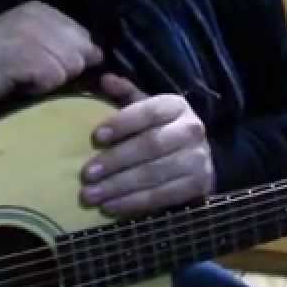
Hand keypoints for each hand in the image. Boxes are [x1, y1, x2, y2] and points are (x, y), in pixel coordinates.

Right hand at [0, 0, 102, 107]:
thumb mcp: (23, 41)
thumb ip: (55, 44)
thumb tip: (95, 58)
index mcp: (41, 9)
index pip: (85, 36)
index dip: (73, 59)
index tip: (48, 68)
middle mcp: (41, 16)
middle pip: (83, 52)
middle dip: (64, 71)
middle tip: (32, 75)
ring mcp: (34, 33)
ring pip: (71, 67)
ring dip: (50, 81)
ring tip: (22, 79)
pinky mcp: (26, 55)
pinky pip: (54, 79)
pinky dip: (38, 89)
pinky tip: (15, 84)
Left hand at [79, 73, 213, 217]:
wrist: (199, 157)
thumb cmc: (163, 128)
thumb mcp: (147, 107)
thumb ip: (125, 93)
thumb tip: (105, 79)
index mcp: (176, 106)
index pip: (148, 111)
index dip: (122, 123)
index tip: (95, 137)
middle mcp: (191, 129)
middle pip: (150, 145)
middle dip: (116, 161)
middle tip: (86, 174)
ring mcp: (198, 159)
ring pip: (155, 174)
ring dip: (120, 187)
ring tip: (91, 195)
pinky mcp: (198, 186)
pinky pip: (163, 196)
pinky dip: (135, 203)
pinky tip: (111, 207)